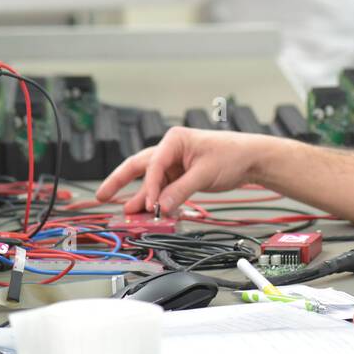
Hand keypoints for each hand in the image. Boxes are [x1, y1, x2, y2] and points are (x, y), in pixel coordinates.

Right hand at [95, 127, 261, 214]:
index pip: (153, 165)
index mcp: (174, 140)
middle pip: (139, 166)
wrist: (251, 158)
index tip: (149, 206)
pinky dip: (157, 200)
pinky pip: (164, 189)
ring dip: (141, 197)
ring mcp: (175, 163)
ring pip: (151, 181)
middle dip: (119, 181)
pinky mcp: (181, 175)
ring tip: (127, 214)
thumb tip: (161, 207)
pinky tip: (150, 213)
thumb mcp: (205, 174)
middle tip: (102, 195)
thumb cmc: (232, 154)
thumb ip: (181, 191)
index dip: (149, 187)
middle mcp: (171, 149)